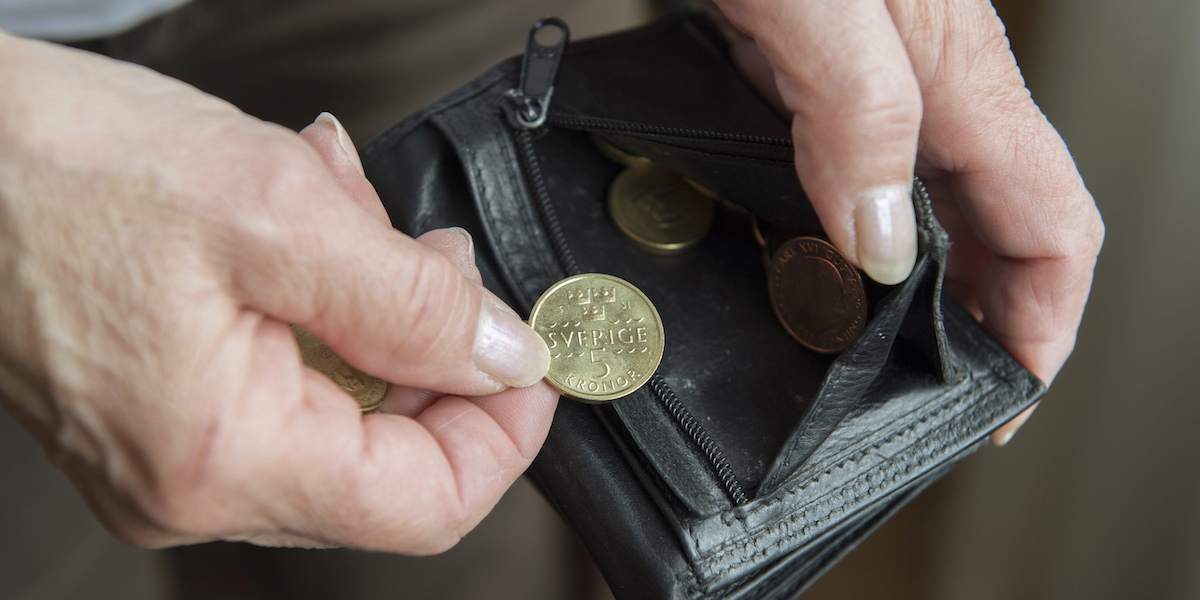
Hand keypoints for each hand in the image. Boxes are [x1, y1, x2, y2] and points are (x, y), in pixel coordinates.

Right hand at [0, 32, 553, 551]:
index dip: (504, 433)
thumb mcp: (276, 210)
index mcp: (224, 457)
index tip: (535, 358)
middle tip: (433, 258)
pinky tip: (301, 231)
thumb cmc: (50, 168)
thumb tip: (504, 355)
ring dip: (374, 311)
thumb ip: (412, 302)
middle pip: (389, 459)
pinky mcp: (161, 414)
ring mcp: (171, 456)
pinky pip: (285, 384)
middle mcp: (192, 484)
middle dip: (437, 349)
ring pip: (342, 410)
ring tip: (345, 214)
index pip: (426, 504)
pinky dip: (319, 307)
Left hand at [711, 0, 1104, 442]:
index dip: (1043, 322)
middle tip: (941, 398)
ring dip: (929, 284)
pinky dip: (853, 229)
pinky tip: (810, 253)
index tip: (1007, 397)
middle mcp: (930, 82)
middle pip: (999, 224)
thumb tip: (881, 242)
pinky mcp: (818, 68)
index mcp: (957, 75)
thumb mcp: (817, 4)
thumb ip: (860, 113)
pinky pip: (863, 166)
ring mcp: (877, 77)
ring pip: (934, 202)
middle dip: (989, 320)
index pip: (1048, 224)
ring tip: (887, 353)